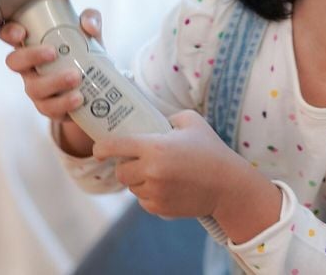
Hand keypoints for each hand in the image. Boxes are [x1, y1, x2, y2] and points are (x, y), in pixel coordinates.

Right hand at [0, 9, 103, 155]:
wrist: (100, 90)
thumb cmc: (86, 56)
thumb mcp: (91, 35)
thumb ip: (92, 20)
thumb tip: (89, 24)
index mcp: (34, 44)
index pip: (10, 35)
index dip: (9, 32)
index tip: (22, 32)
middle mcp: (30, 67)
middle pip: (14, 62)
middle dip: (31, 56)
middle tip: (53, 52)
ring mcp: (38, 88)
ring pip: (34, 88)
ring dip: (54, 82)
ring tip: (76, 77)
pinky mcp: (50, 107)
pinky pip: (50, 108)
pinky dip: (64, 103)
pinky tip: (78, 97)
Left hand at [93, 110, 250, 218]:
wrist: (228, 186)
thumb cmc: (210, 150)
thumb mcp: (191, 121)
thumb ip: (166, 117)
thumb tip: (148, 120)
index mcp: (155, 147)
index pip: (115, 146)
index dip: (102, 147)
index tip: (98, 149)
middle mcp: (151, 171)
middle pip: (120, 171)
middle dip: (126, 165)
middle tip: (138, 159)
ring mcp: (155, 192)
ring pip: (132, 187)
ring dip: (138, 180)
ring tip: (158, 172)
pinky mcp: (160, 209)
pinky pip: (143, 200)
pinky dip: (149, 194)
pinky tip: (166, 185)